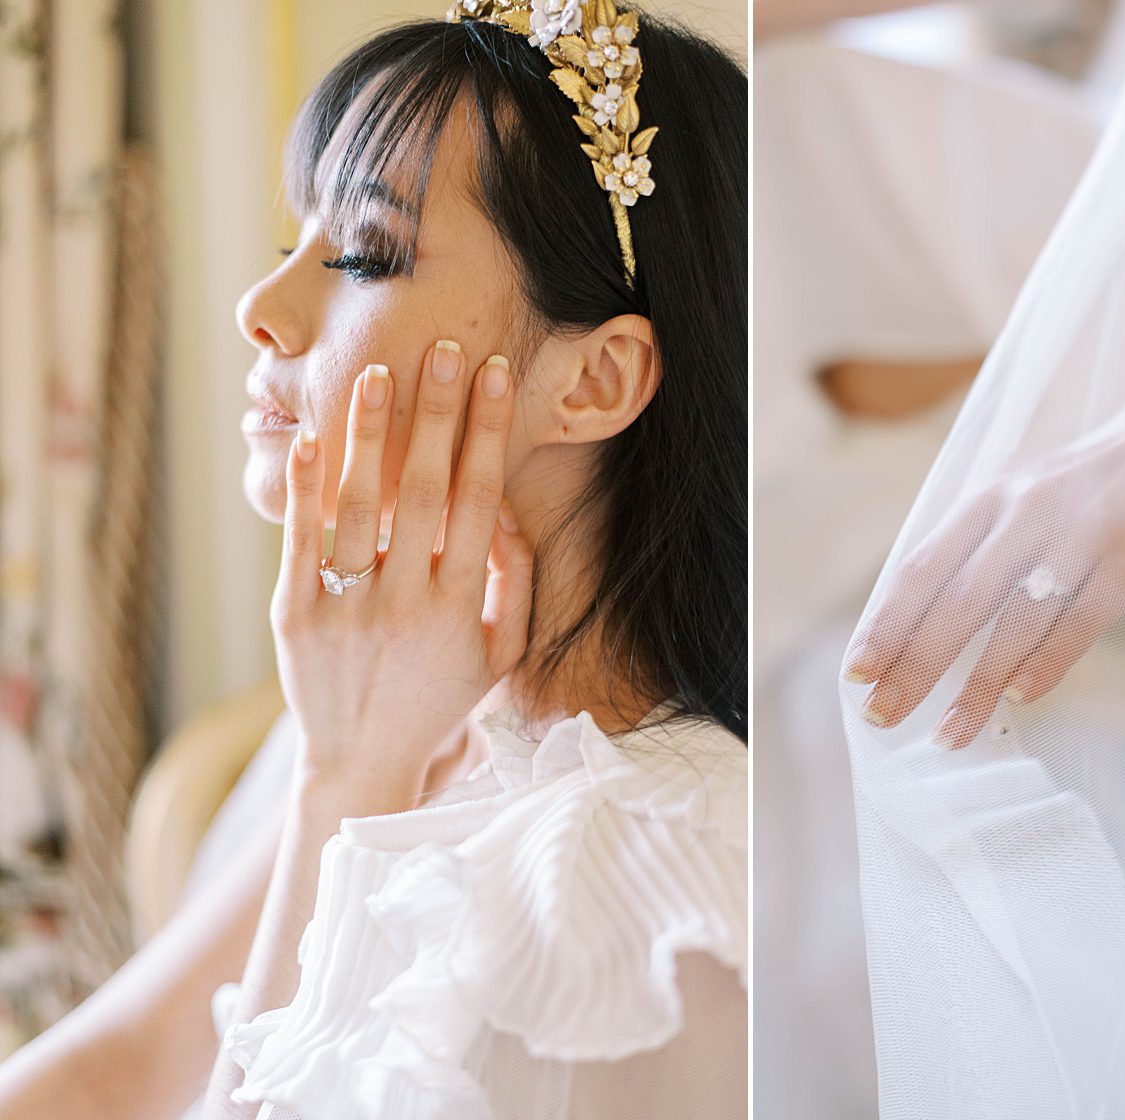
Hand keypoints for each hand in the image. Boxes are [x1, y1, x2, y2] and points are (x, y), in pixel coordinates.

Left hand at [270, 341, 532, 791]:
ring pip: (359, 503)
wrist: (362, 761)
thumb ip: (515, 583)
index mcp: (461, 607)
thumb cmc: (441, 698)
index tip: (496, 377)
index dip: (488, 433)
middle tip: (442, 351)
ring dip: (369, 434)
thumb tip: (508, 508)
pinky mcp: (295, 614)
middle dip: (436, 414)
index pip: (479, 500)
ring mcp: (346, 607)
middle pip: (424, 489)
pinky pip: (300, 538)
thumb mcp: (501, 652)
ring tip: (375, 375)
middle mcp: (405, 603)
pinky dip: (304, 485)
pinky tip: (312, 436)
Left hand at [843, 407, 1124, 748]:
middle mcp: (1022, 516)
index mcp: (984, 502)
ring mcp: (1077, 538)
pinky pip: (1078, 622)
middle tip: (884, 714)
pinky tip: (1020, 698)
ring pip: (1014, 623)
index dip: (886, 624)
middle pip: (956, 602)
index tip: (857, 672)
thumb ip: (972, 550)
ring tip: (949, 733)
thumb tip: (918, 623)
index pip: (920, 571)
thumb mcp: (1013, 499)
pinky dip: (1046, 662)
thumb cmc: (1080, 486)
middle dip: (915, 664)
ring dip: (978, 684)